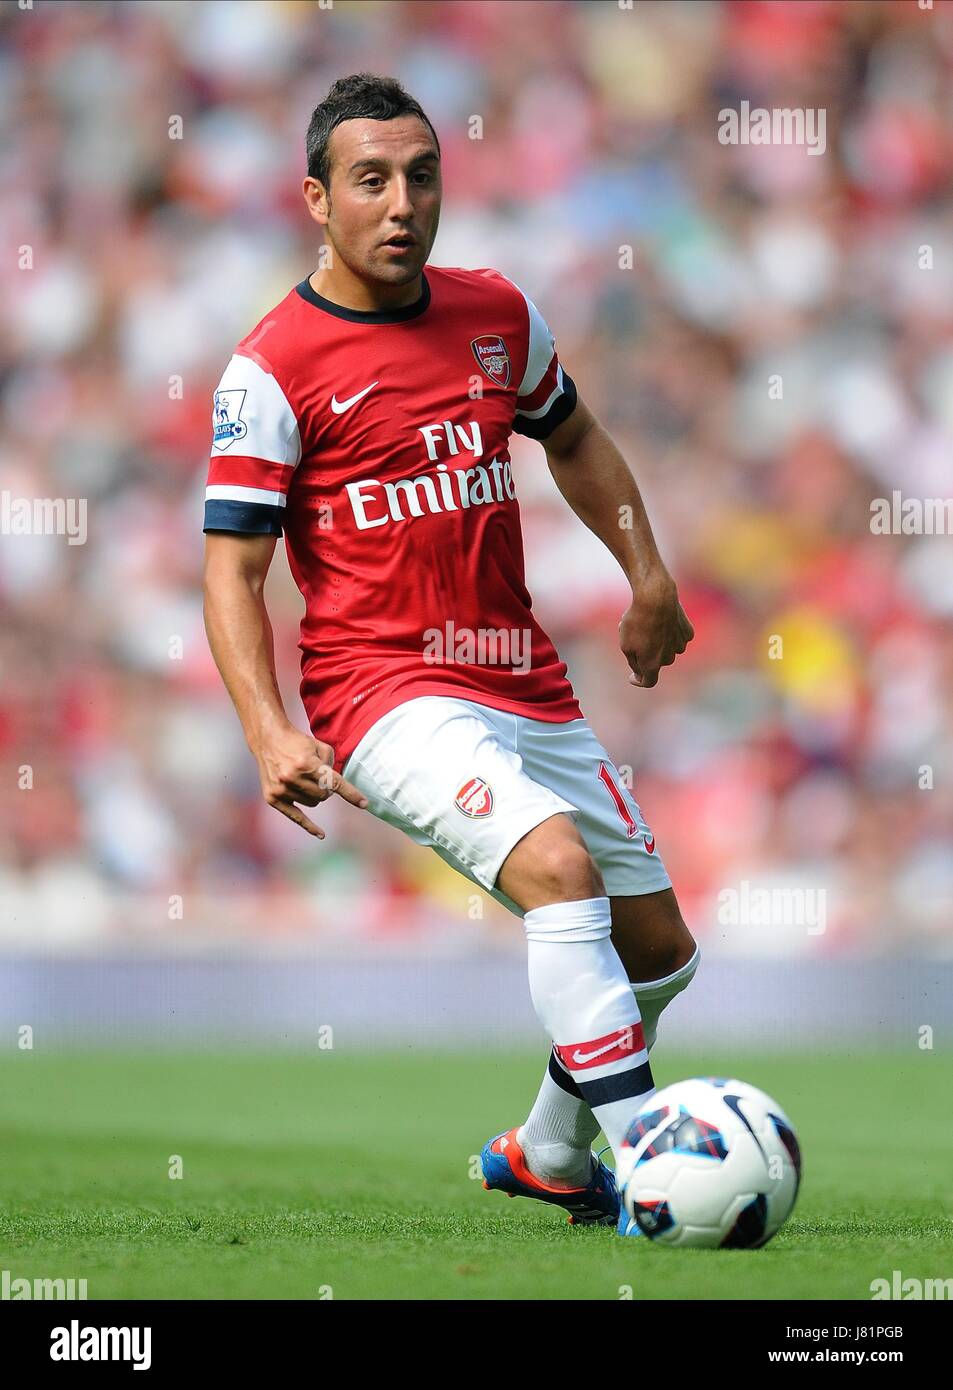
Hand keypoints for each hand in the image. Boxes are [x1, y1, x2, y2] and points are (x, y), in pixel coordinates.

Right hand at [254, 722, 367, 836]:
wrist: (268, 740)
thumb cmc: (298, 743)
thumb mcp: (320, 746)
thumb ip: (332, 766)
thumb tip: (338, 786)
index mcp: (306, 764)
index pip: (334, 782)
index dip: (351, 794)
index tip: (364, 803)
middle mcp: (292, 778)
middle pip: (324, 796)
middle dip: (327, 789)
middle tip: (320, 778)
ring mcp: (281, 789)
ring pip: (312, 804)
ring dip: (315, 796)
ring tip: (305, 781)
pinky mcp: (272, 798)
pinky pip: (295, 817)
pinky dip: (309, 826)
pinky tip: (321, 834)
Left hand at [619, 571, 693, 688]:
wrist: (656, 598)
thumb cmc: (636, 621)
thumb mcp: (626, 644)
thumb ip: (634, 662)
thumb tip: (640, 672)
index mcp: (652, 665)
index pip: (648, 681)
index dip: (639, 681)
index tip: (633, 676)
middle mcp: (668, 659)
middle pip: (656, 662)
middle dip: (647, 653)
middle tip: (636, 635)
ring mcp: (680, 646)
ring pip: (668, 649)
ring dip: (658, 642)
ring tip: (647, 624)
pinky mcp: (688, 633)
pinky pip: (677, 637)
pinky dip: (670, 632)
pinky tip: (662, 619)